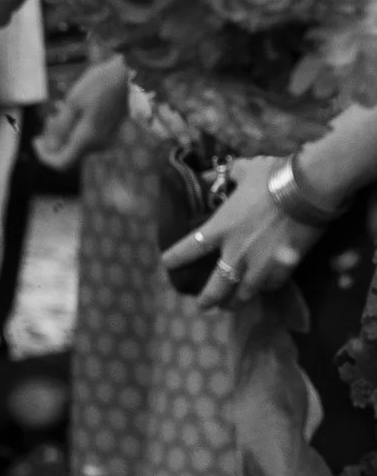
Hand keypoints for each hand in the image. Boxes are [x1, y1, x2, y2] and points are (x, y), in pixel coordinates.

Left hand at [38, 56, 130, 172]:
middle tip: (47, 118)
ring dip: (63, 131)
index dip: (44, 156)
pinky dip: (74, 128)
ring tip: (58, 110)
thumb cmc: (98, 85)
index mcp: (87, 139)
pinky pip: (86, 137)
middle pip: (67, 153)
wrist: (128, 74)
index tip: (35, 140)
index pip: (61, 163)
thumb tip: (50, 146)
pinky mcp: (109, 132)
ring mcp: (105, 139)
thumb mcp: (72, 103)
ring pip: (76, 144)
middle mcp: (97, 145)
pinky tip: (70, 110)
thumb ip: (61, 128)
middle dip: (52, 139)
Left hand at [163, 158, 325, 307]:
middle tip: (203, 306)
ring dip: (235, 302)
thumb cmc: (273, 176)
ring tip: (231, 306)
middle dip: (207, 299)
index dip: (175, 258)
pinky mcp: (284, 267)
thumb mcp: (244, 169)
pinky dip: (265, 289)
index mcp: (221, 227)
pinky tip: (262, 290)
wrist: (308, 189)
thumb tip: (207, 174)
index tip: (167, 264)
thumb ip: (225, 175)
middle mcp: (237, 251)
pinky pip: (271, 286)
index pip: (189, 248)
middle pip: (216, 287)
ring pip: (244, 294)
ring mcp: (261, 264)